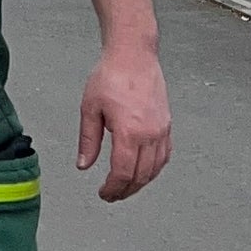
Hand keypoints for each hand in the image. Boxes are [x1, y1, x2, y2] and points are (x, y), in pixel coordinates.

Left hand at [76, 38, 171, 200]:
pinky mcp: (167, 124)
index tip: (104, 194)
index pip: (123, 173)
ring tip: (125, 187)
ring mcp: (161, 130)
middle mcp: (150, 134)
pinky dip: (154, 168)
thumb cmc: (111, 76)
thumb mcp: (90, 108)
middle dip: (126, 190)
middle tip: (112, 195)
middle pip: (141, 176)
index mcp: (129, 131)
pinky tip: (144, 170)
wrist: (134, 55)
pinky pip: (165, 155)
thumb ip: (88, 140)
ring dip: (141, 183)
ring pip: (155, 168)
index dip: (113, 188)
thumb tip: (83, 165)